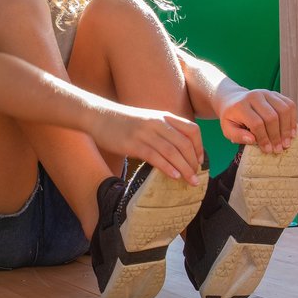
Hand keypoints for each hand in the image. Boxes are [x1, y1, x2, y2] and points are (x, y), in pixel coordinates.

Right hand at [89, 102, 205, 183]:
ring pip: (172, 152)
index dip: (199, 147)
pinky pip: (155, 157)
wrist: (97, 116)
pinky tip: (173, 176)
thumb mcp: (146, 120)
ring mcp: (145, 133)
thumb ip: (162, 130)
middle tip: (197, 178)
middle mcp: (157, 123)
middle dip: (193, 163)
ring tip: (190, 181)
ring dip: (184, 169)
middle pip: (184, 144)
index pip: (192, 130)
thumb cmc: (121, 121)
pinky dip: (167, 167)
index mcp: (163, 116)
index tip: (200, 161)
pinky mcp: (132, 144)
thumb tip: (177, 150)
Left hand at [215, 87, 296, 152]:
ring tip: (286, 143)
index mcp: (240, 105)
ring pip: (283, 110)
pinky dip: (293, 120)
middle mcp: (254, 96)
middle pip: (272, 117)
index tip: (268, 150)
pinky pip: (290, 105)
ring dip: (287, 129)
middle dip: (277, 136)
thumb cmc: (231, 118)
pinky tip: (291, 133)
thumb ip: (237, 135)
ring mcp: (267, 93)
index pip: (256, 123)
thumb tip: (252, 140)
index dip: (264, 138)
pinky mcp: (276, 94)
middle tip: (279, 149)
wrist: (233, 100)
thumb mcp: (227, 129)